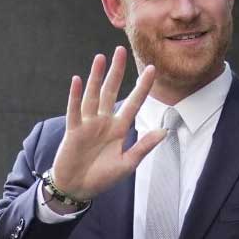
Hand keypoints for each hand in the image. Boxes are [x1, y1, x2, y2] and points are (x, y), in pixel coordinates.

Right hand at [51, 46, 166, 202]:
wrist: (78, 188)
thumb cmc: (102, 177)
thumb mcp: (127, 164)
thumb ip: (143, 146)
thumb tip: (165, 131)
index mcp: (119, 128)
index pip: (134, 103)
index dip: (142, 87)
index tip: (152, 69)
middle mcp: (104, 121)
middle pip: (111, 91)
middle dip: (117, 72)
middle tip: (121, 50)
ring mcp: (88, 124)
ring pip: (93, 95)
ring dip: (96, 77)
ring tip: (101, 58)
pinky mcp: (73, 131)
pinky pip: (75, 110)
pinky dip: (75, 95)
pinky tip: (77, 80)